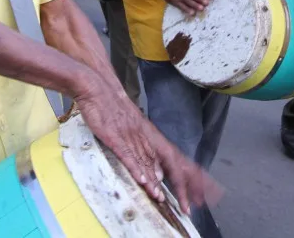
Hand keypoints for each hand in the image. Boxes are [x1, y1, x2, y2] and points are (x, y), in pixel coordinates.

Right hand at [75, 73, 218, 213]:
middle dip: (179, 185)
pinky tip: (143, 181)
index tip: (194, 194)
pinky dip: (136, 169)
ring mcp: (131, 136)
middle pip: (168, 163)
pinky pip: (128, 155)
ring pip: (148, 163)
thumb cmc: (113, 107)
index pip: (174, 159)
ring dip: (155, 183)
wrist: (99, 88)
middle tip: (187, 205)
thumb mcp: (133, 127)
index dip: (185, 178)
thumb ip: (143, 147)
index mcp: (151, 135)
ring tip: (162, 199)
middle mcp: (145, 136)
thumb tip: (153, 170)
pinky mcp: (116, 137)